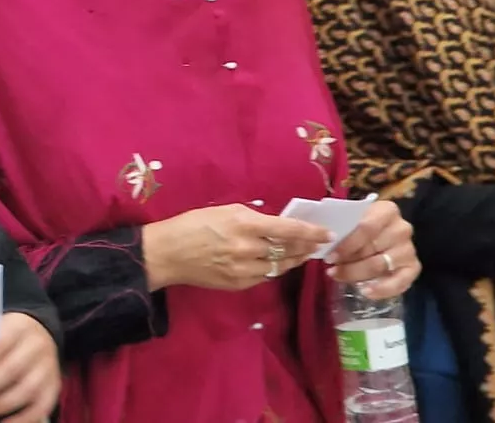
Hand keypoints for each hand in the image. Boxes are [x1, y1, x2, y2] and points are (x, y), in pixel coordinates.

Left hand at [0, 312, 59, 422]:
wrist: (39, 333)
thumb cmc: (8, 335)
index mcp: (18, 328)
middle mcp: (37, 347)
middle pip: (11, 370)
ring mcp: (48, 368)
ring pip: (26, 390)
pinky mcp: (53, 387)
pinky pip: (40, 407)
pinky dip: (22, 418)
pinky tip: (2, 422)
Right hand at [142, 203, 332, 291]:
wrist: (167, 253)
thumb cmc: (192, 225)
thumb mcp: (223, 211)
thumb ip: (252, 217)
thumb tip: (277, 224)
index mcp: (244, 224)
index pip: (289, 230)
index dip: (312, 232)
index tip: (327, 233)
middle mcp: (248, 248)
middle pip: (289, 250)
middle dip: (307, 246)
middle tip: (318, 244)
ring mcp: (244, 269)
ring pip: (280, 266)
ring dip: (294, 259)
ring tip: (301, 253)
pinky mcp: (239, 284)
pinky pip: (265, 276)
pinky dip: (274, 268)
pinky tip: (275, 262)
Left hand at [325, 199, 418, 299]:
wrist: (377, 234)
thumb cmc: (357, 225)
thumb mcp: (349, 220)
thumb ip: (340, 227)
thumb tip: (324, 240)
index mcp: (387, 210)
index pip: (366, 228)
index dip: (347, 244)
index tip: (329, 257)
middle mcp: (402, 228)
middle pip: (372, 249)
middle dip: (349, 262)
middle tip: (332, 270)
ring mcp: (409, 248)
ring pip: (381, 265)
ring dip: (358, 274)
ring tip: (340, 277)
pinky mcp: (413, 267)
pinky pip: (401, 282)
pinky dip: (383, 289)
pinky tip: (366, 292)